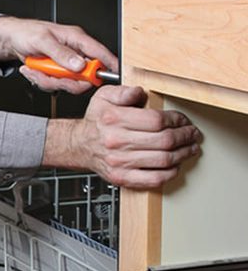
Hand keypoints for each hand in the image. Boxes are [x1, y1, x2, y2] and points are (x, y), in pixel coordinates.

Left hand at [0, 16, 117, 92]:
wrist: (11, 39)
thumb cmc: (27, 33)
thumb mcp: (42, 41)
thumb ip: (61, 53)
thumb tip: (80, 65)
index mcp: (77, 39)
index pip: (100, 53)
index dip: (108, 65)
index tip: (110, 76)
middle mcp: (75, 52)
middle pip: (84, 77)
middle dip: (64, 81)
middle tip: (48, 74)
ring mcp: (66, 64)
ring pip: (68, 84)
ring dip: (48, 80)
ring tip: (35, 69)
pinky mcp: (58, 72)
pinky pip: (55, 85)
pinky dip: (42, 80)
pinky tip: (33, 70)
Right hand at [43, 86, 201, 189]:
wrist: (78, 145)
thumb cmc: (96, 122)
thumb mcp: (104, 97)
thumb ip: (124, 91)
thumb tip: (140, 92)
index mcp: (114, 119)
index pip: (156, 120)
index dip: (176, 120)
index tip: (183, 120)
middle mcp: (117, 141)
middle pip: (164, 140)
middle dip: (185, 137)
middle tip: (192, 134)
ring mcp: (120, 161)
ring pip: (163, 159)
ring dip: (183, 154)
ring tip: (189, 148)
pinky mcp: (122, 177)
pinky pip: (154, 179)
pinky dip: (170, 173)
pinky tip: (175, 165)